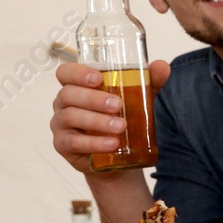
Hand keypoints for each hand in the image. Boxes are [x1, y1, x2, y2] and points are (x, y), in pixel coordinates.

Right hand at [51, 60, 169, 172]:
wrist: (120, 155)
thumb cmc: (123, 118)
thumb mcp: (139, 98)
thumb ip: (150, 82)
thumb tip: (161, 67)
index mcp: (78, 86)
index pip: (66, 73)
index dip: (77, 73)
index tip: (97, 78)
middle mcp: (64, 103)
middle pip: (68, 94)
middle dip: (93, 99)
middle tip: (118, 105)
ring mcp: (61, 124)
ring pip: (71, 117)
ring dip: (96, 121)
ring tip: (120, 127)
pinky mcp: (63, 145)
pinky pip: (73, 142)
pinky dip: (94, 143)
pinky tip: (112, 144)